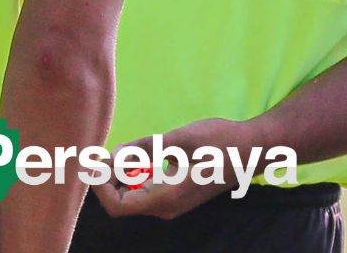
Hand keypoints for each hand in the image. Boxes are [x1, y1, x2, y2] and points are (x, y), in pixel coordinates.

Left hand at [94, 118, 239, 220]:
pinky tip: (139, 153)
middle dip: (107, 177)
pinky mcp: (176, 194)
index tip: (96, 160)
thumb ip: (145, 148)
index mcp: (165, 197)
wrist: (251, 150)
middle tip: (101, 151)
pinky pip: (145, 188)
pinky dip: (135, 172)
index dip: (100, 186)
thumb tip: (113, 157)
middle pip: (122, 201)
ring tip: (122, 149)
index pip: (117, 205)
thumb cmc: (219, 143)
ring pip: (133, 194)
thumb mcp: (179, 139)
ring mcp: (171, 203)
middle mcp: (166, 207)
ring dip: (121, 173)